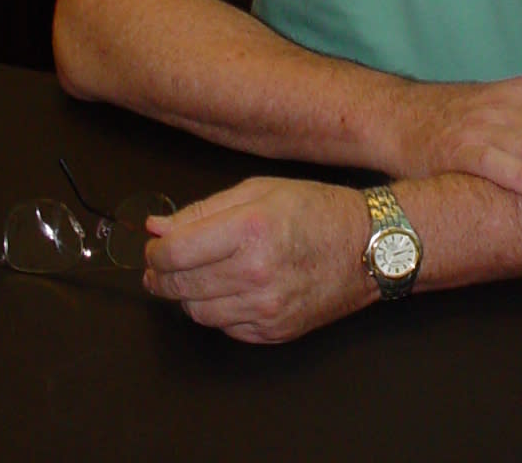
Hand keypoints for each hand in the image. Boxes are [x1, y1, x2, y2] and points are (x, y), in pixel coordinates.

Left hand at [144, 177, 366, 343]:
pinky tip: (228, 290)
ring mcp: (266, 307)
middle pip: (179, 286)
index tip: (154, 246)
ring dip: (187, 295)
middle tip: (160, 265)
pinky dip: (217, 311)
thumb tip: (156, 228)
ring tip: (195, 275)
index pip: (174, 253)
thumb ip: (203, 210)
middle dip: (160, 275)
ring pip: (197, 312)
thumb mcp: (259, 190)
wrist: (367, 246)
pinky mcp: (274, 331)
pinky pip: (225, 327)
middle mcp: (255, 272)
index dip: (153, 252)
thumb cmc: (316, 210)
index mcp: (250, 229)